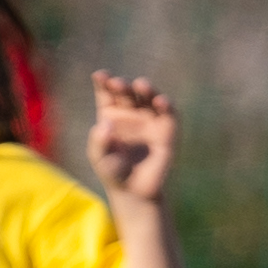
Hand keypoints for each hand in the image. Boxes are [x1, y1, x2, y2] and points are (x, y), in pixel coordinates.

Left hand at [87, 71, 176, 203]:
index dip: (104, 83)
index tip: (100, 75)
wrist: (134, 191)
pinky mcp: (168, 131)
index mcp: (111, 116)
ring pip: (149, 98)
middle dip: (123, 86)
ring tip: (141, 84)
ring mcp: (150, 120)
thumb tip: (105, 124)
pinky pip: (169, 114)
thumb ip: (98, 142)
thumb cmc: (113, 172)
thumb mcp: (99, 158)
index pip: (107, 94)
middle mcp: (131, 114)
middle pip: (127, 93)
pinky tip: (160, 100)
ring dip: (146, 89)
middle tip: (117, 83)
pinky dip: (166, 105)